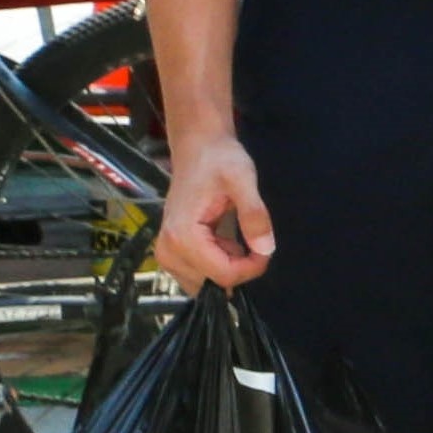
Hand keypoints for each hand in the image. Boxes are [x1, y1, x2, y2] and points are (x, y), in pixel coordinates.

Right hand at [155, 127, 271, 290]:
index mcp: (182, 236)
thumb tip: (266, 248)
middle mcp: (168, 250)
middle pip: (213, 283)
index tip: (266, 247)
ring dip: (228, 266)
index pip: (223, 275)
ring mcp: (167, 253)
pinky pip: (199, 273)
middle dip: (239, 268)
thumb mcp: (243, 181)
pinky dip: (218, 262)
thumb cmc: (219, 160)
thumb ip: (254, 214)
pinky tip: (225, 239)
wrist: (198, 148)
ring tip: (236, 236)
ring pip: (205, 283)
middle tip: (253, 239)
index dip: (252, 267)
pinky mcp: (172, 251)